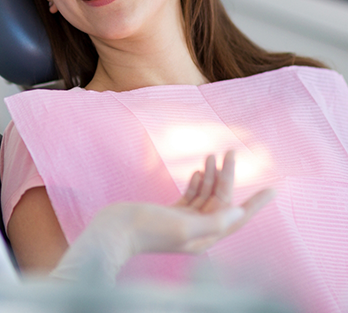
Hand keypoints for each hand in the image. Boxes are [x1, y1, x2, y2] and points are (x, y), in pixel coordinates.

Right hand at [126, 150, 275, 254]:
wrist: (115, 230)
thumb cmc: (147, 230)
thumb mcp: (183, 226)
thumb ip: (212, 221)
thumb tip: (239, 213)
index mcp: (205, 237)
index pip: (237, 217)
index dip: (256, 203)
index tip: (273, 189)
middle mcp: (198, 230)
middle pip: (220, 200)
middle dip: (227, 176)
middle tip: (232, 152)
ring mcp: (184, 221)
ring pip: (205, 195)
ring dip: (212, 175)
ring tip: (215, 155)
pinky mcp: (171, 213)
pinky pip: (191, 196)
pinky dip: (197, 182)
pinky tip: (200, 170)